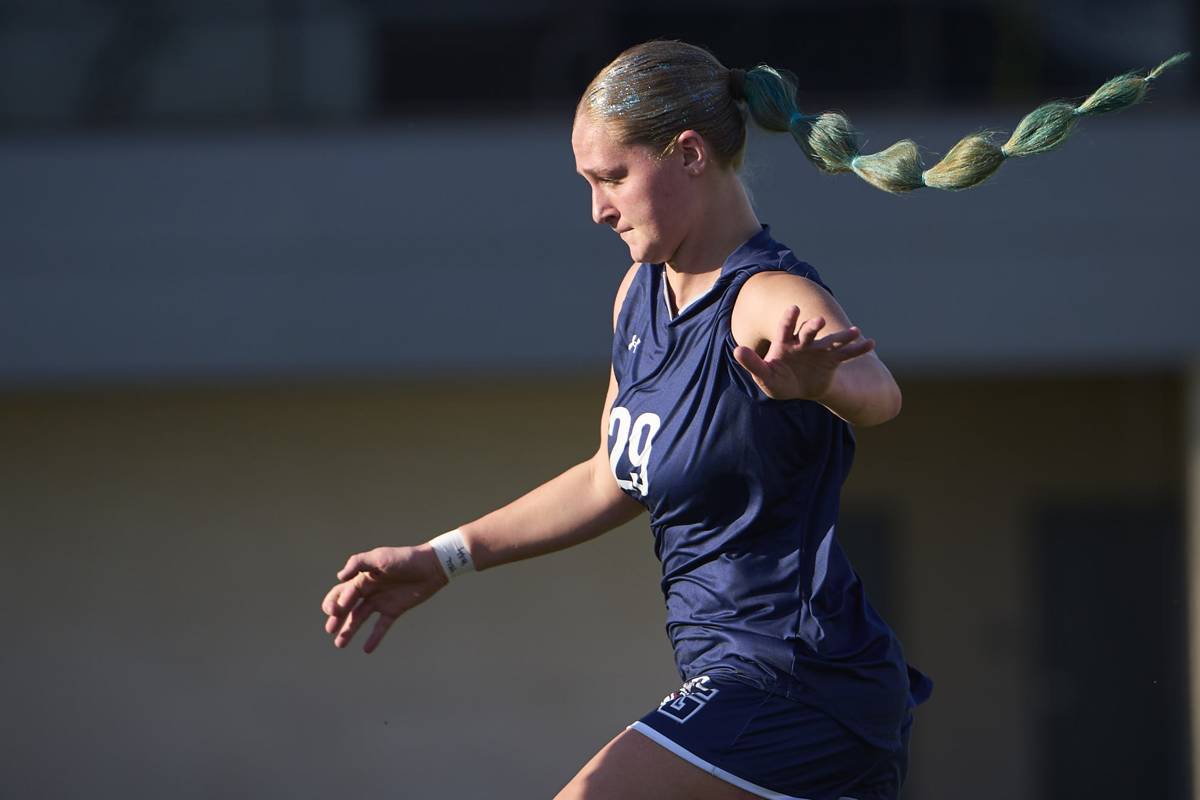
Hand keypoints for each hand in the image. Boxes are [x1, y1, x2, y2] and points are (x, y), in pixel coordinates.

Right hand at [321, 545, 448, 652]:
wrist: (432, 566)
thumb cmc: (405, 558)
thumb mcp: (380, 557)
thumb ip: (358, 563)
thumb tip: (339, 576)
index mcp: (364, 577)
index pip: (343, 592)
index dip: (336, 602)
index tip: (334, 612)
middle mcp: (370, 590)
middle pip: (349, 606)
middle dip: (337, 618)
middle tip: (330, 630)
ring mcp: (382, 601)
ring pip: (361, 618)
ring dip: (350, 630)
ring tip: (340, 644)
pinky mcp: (394, 609)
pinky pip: (381, 626)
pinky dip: (374, 637)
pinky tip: (366, 649)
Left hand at [732, 307, 874, 400]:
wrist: (798, 388)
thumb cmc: (778, 380)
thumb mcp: (764, 376)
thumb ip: (752, 363)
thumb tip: (737, 350)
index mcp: (785, 344)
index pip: (785, 329)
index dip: (789, 319)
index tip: (793, 309)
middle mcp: (803, 343)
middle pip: (808, 332)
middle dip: (813, 326)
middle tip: (819, 321)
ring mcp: (819, 350)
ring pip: (831, 341)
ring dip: (842, 336)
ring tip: (856, 331)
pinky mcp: (832, 360)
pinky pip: (846, 354)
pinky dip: (858, 348)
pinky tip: (871, 342)